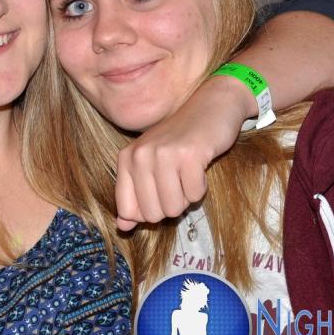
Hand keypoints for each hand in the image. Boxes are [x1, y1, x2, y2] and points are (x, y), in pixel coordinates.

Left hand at [115, 74, 254, 230]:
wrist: (211, 106)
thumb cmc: (179, 141)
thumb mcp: (151, 165)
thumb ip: (135, 197)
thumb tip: (122, 227)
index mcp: (126, 158)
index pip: (128, 210)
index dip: (148, 211)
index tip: (159, 192)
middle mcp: (140, 155)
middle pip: (152, 214)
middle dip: (170, 205)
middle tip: (177, 179)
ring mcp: (164, 154)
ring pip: (174, 208)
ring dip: (186, 197)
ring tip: (188, 172)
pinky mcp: (189, 155)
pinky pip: (195, 195)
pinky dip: (201, 187)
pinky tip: (200, 166)